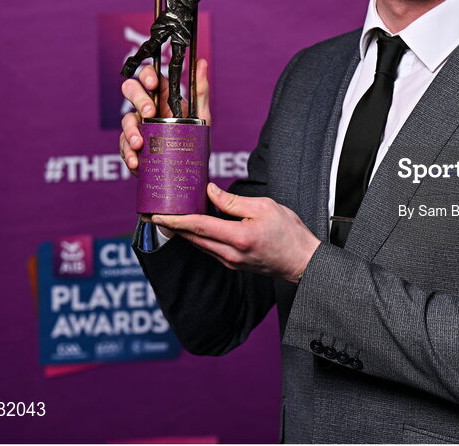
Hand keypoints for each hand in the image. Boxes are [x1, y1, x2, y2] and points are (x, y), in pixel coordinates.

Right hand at [118, 58, 210, 176]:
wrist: (189, 168)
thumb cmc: (194, 137)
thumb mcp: (201, 115)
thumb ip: (200, 90)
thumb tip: (202, 62)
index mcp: (164, 96)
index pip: (149, 76)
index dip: (147, 75)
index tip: (153, 84)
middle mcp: (148, 108)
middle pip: (131, 91)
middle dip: (138, 99)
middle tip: (149, 113)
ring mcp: (138, 126)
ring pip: (126, 119)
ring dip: (130, 131)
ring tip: (140, 144)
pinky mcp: (132, 146)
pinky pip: (124, 146)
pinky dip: (127, 153)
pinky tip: (135, 161)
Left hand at [152, 183, 321, 282]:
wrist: (303, 261)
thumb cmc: (289, 232)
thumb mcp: (265, 207)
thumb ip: (233, 201)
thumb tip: (209, 192)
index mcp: (238, 237)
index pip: (199, 226)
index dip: (175, 220)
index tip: (156, 215)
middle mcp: (230, 254)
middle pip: (193, 238)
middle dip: (173, 227)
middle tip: (155, 214)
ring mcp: (230, 262)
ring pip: (199, 245)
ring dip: (184, 233)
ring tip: (171, 219)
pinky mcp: (234, 264)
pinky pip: (209, 249)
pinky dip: (198, 237)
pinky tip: (195, 228)